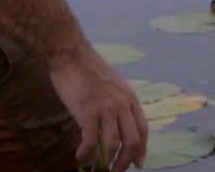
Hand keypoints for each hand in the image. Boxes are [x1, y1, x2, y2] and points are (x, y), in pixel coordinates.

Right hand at [48, 45, 147, 169]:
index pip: (143, 130)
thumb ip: (118, 102)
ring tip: (94, 169)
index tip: (137, 164)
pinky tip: (80, 158)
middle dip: (124, 162)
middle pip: (132, 142)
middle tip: (114, 171)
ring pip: (113, 146)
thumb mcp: (113, 83)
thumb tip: (116, 122)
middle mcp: (122, 104)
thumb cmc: (88, 67)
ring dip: (104, 163)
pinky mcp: (88, 111)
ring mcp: (106, 108)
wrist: (71, 53)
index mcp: (130, 97)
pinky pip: (91, 142)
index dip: (141, 150)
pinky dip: (87, 155)